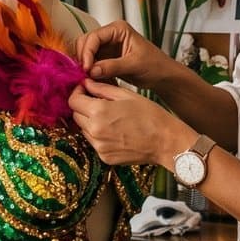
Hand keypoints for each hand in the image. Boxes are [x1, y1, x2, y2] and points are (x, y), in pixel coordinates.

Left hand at [68, 80, 190, 167]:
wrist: (166, 142)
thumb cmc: (150, 115)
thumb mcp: (126, 95)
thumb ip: (102, 89)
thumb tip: (86, 83)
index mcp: (99, 112)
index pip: (73, 101)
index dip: (77, 92)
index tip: (85, 89)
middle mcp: (95, 131)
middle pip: (76, 115)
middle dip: (83, 106)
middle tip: (98, 102)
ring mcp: (99, 147)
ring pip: (84, 130)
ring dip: (90, 121)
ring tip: (110, 117)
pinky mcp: (105, 157)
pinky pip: (95, 143)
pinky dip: (100, 135)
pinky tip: (116, 131)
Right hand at [72, 21, 174, 86]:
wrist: (163, 76)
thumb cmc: (155, 65)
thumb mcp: (135, 65)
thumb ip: (113, 66)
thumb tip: (91, 70)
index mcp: (118, 29)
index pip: (94, 37)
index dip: (87, 52)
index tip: (87, 68)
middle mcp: (109, 36)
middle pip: (85, 43)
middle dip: (83, 59)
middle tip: (85, 75)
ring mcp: (106, 47)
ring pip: (85, 54)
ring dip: (85, 66)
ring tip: (89, 80)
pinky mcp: (105, 59)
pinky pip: (91, 64)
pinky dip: (90, 72)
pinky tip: (94, 81)